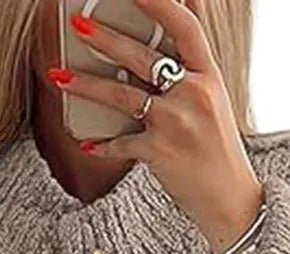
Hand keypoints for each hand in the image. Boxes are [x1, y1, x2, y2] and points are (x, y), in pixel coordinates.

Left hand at [49, 0, 263, 253]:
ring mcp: (176, 123)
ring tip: (59, 76)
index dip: (159, 3)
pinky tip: (86, 143)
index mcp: (209, 76)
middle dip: (106, 38)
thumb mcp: (214, 103)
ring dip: (86, 85)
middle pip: (143, 56)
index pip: (185, 27)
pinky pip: (121, 142)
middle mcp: (194, 95)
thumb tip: (166, 40)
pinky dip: (102, 144)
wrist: (230, 199)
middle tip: (78, 24)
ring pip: (122, 95)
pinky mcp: (159, 152)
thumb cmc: (218, 150)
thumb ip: (190, 72)